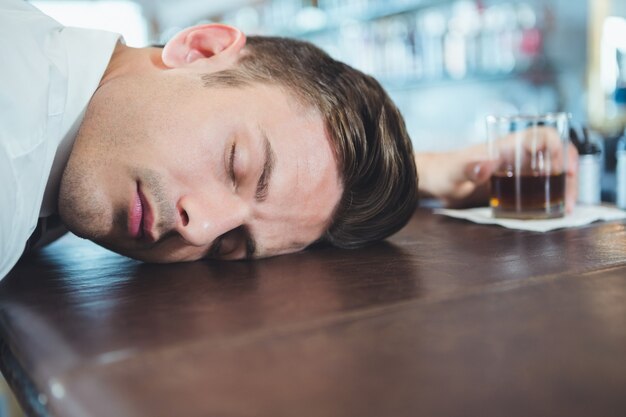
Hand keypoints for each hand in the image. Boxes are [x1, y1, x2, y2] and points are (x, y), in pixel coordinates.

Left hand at [416, 140, 578, 210]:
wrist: (434, 181)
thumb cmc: (442, 172)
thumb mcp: (453, 173)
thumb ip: (467, 169)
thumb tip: (487, 165)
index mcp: (506, 147)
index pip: (543, 135)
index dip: (560, 147)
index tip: (564, 169)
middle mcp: (517, 156)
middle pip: (556, 156)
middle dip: (570, 174)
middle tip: (570, 202)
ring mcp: (517, 171)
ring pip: (552, 172)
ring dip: (565, 187)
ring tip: (567, 209)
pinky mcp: (514, 186)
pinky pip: (540, 187)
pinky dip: (553, 196)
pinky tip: (555, 212)